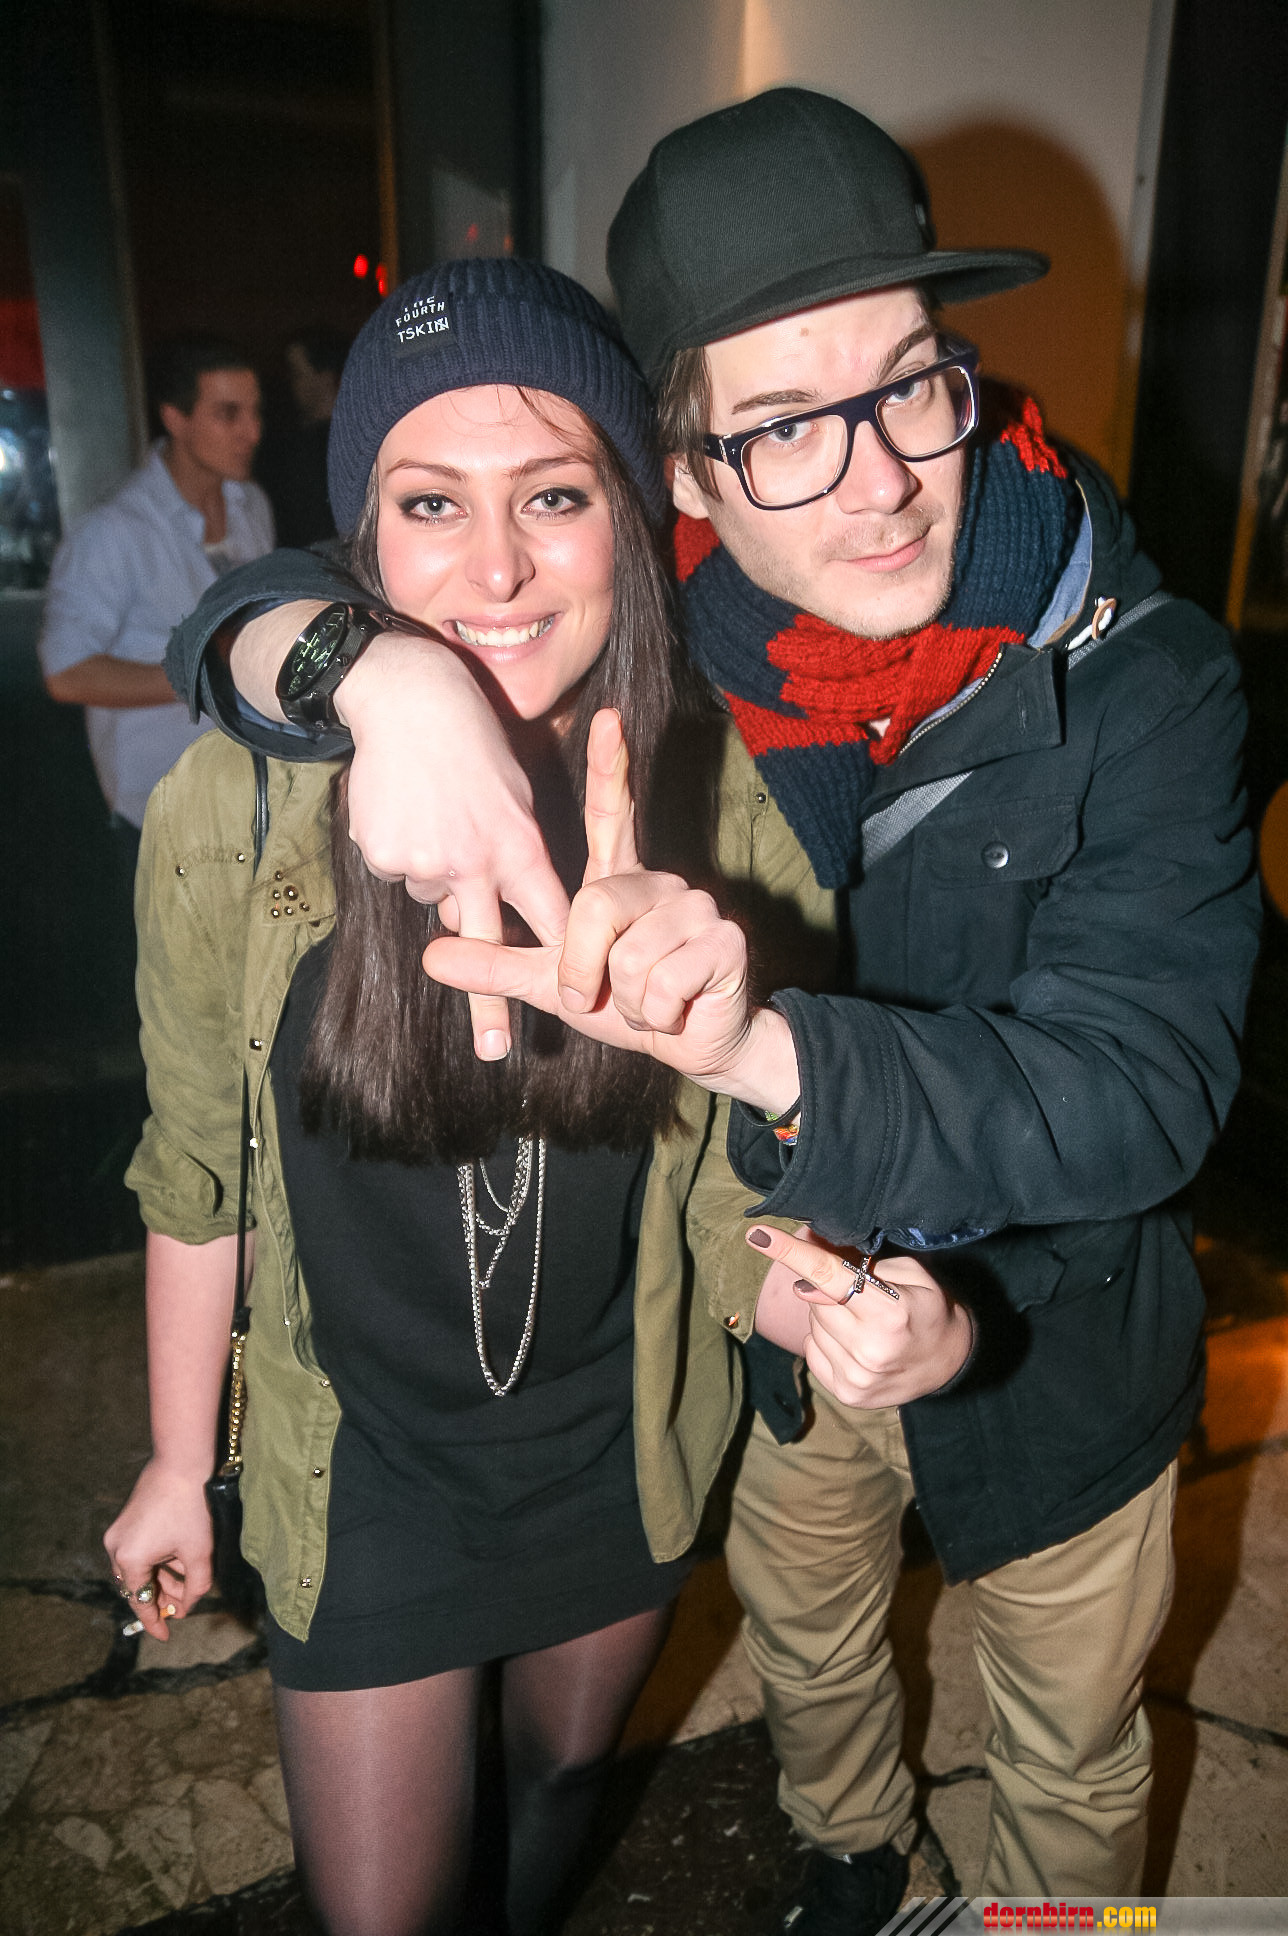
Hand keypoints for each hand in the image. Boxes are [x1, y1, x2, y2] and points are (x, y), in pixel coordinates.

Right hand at [104, 1459, 214, 1641]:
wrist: (180, 1463)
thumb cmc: (191, 1508)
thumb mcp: (199, 1553)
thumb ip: (195, 1586)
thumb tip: (187, 1606)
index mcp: (130, 1560)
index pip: (141, 1602)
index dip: (154, 1621)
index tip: (165, 1637)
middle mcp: (116, 1548)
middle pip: (138, 1585)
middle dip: (163, 1596)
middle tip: (183, 1605)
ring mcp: (117, 1533)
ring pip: (139, 1568)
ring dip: (161, 1577)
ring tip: (185, 1582)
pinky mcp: (124, 1520)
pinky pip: (138, 1551)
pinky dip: (156, 1560)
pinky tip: (177, 1560)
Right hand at [336, 629, 571, 1059]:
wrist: (409, 699)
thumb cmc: (475, 739)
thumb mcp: (515, 792)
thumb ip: (516, 849)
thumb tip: (508, 896)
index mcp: (517, 845)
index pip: (549, 913)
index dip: (566, 954)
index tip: (581, 996)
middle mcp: (472, 861)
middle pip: (488, 944)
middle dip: (492, 1004)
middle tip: (497, 1052)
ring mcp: (423, 860)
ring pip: (433, 892)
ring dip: (436, 871)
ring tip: (434, 816)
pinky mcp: (383, 854)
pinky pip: (397, 870)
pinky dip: (402, 850)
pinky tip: (404, 812)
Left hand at [423, 710, 799, 1104]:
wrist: (695, 1046)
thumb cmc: (625, 1006)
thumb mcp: (550, 985)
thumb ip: (496, 964)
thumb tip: (431, 953)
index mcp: (619, 882)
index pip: (612, 814)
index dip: (610, 767)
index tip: (607, 718)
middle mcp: (662, 882)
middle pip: (594, 908)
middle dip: (584, 971)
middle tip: (600, 996)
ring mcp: (698, 907)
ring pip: (628, 956)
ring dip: (627, 1001)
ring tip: (649, 1003)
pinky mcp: (724, 940)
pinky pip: (663, 982)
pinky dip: (659, 1014)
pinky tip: (678, 1010)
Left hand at [746, 1224, 973, 1406]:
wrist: (950, 1362)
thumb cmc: (929, 1308)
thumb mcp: (911, 1274)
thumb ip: (862, 1265)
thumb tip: (810, 1260)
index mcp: (889, 1314)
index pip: (828, 1276)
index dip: (790, 1253)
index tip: (757, 1235)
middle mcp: (869, 1349)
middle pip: (814, 1299)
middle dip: (827, 1289)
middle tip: (859, 1295)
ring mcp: (856, 1377)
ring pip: (812, 1325)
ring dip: (827, 1316)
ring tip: (862, 1322)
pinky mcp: (847, 1394)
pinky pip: (812, 1350)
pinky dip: (826, 1340)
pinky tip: (855, 1342)